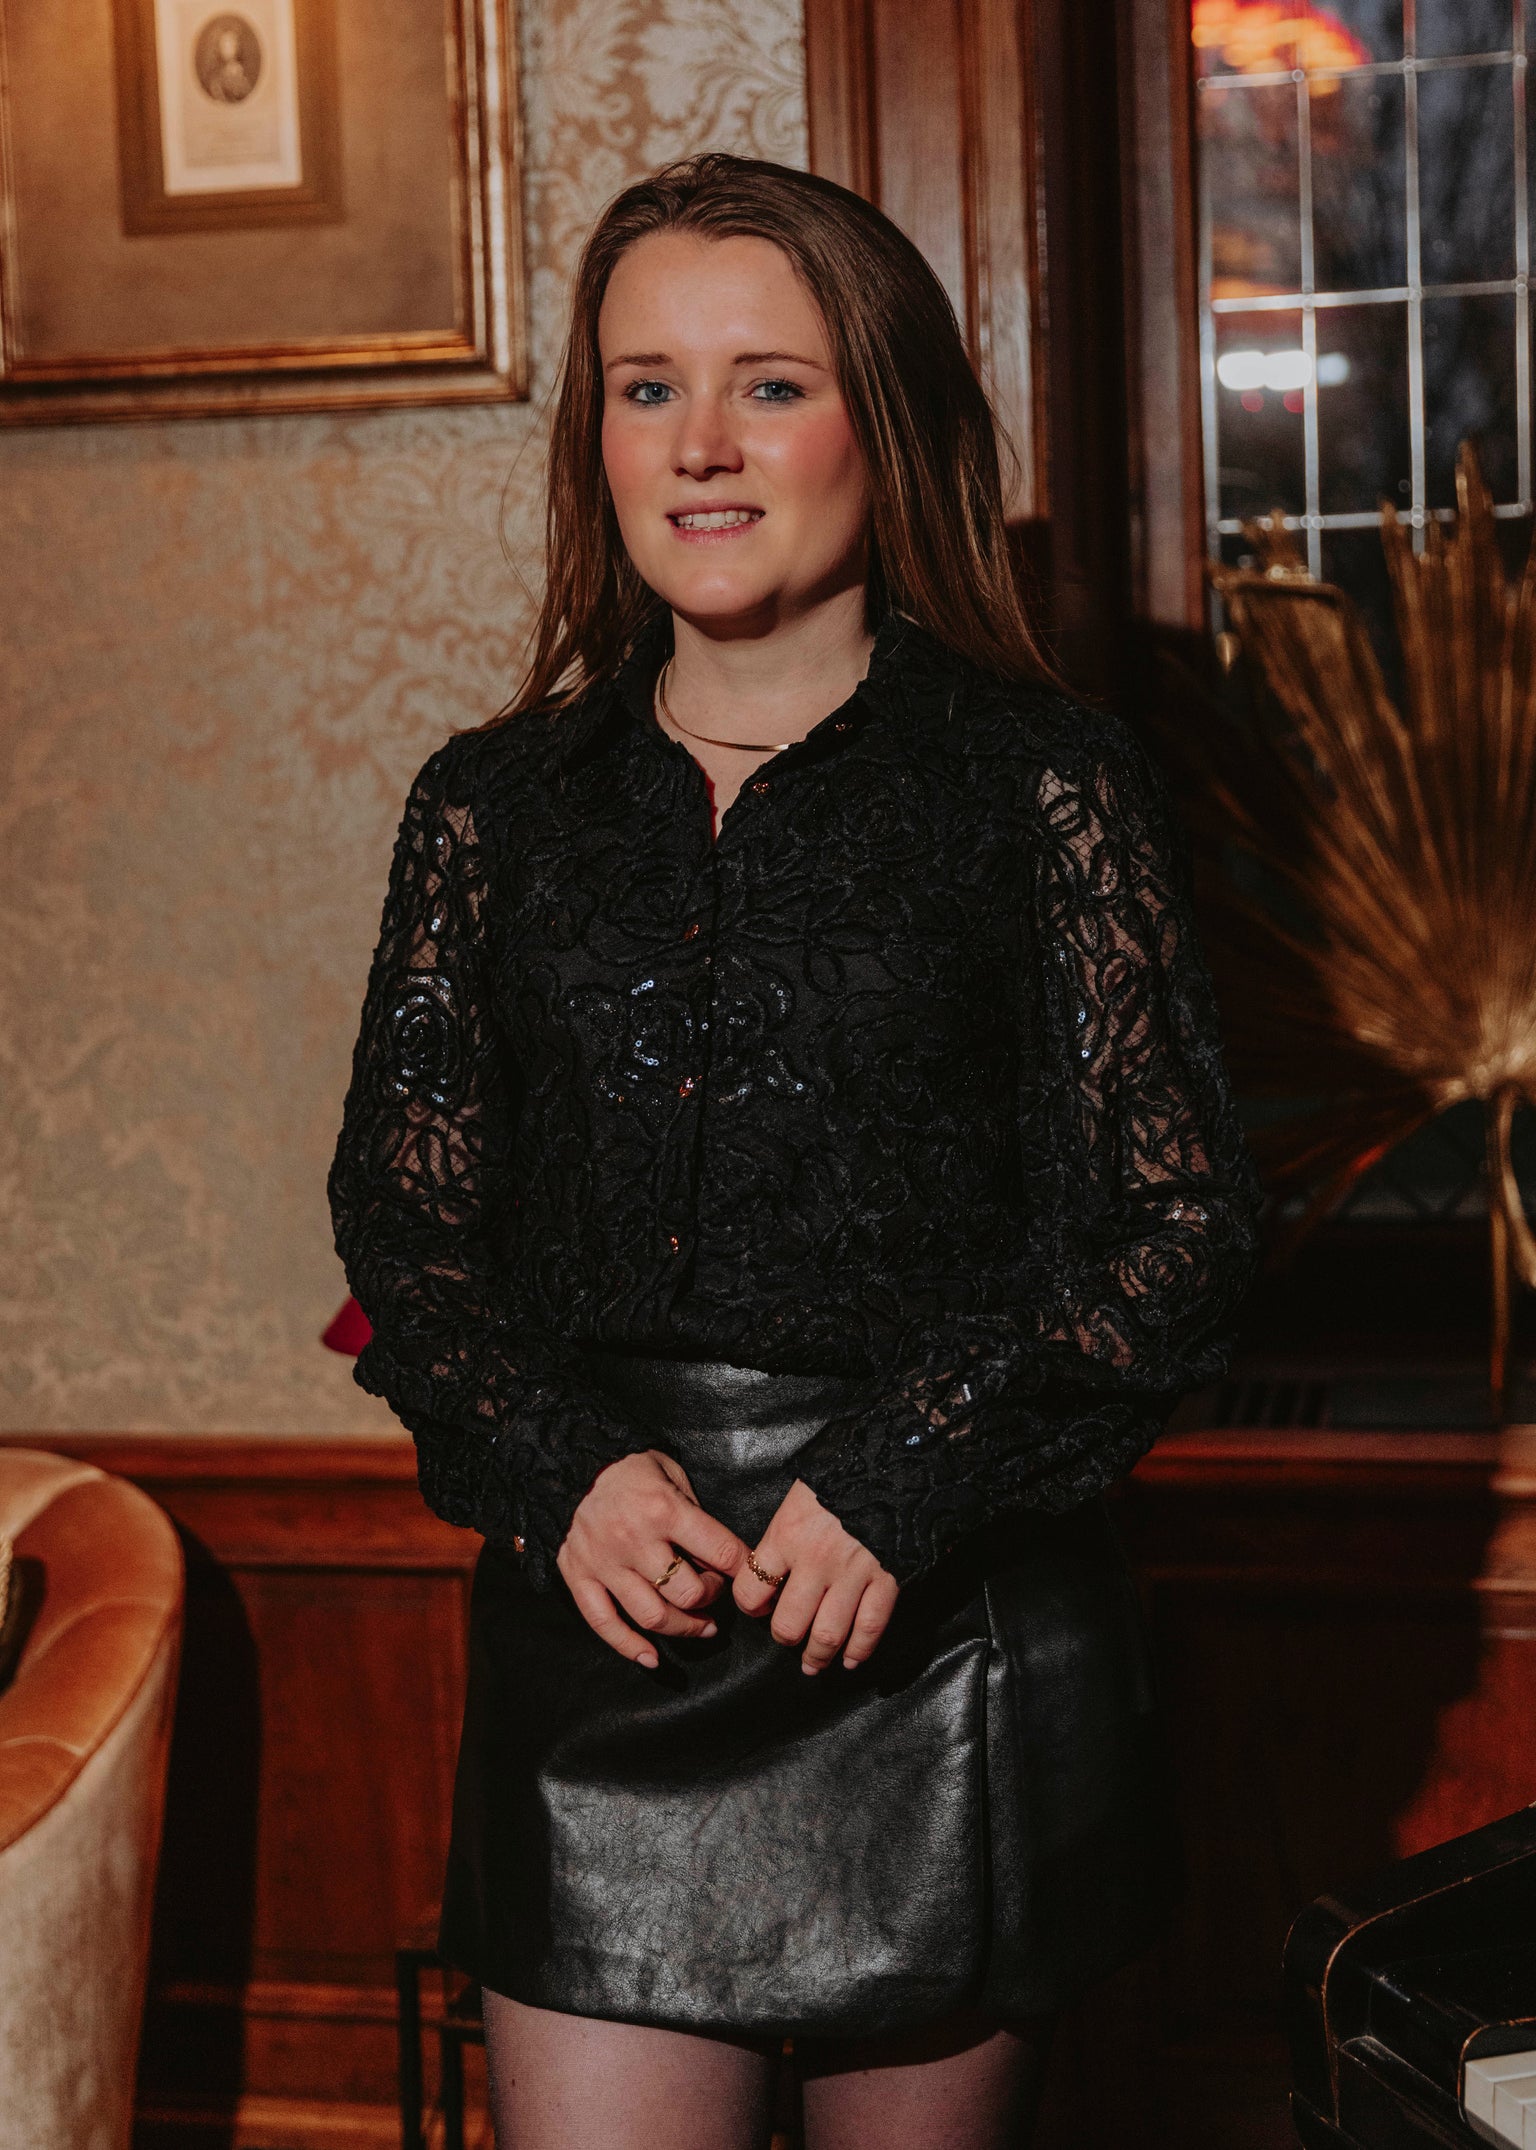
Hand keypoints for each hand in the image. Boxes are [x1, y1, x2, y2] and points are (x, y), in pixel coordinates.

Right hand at [557, 1449, 748, 1669]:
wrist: (571, 1463)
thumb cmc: (630, 1468)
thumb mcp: (671, 1473)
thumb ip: (694, 1513)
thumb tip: (718, 1556)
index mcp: (663, 1510)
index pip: (719, 1551)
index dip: (744, 1569)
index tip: (750, 1574)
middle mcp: (635, 1541)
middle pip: (688, 1593)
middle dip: (712, 1598)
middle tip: (715, 1592)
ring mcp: (605, 1563)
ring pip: (652, 1616)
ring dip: (684, 1629)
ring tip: (701, 1627)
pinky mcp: (579, 1577)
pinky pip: (604, 1623)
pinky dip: (629, 1647)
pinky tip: (652, 1658)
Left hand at [734, 1478, 898, 1673]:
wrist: (896, 1457)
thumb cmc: (843, 1471)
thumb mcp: (800, 1492)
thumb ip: (783, 1529)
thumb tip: (769, 1561)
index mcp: (787, 1535)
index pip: (751, 1589)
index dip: (751, 1605)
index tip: (759, 1606)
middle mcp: (815, 1561)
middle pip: (789, 1624)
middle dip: (786, 1638)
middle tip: (788, 1638)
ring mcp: (853, 1574)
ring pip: (828, 1635)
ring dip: (819, 1656)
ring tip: (814, 1665)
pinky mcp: (887, 1579)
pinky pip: (870, 1627)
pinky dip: (860, 1650)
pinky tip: (851, 1660)